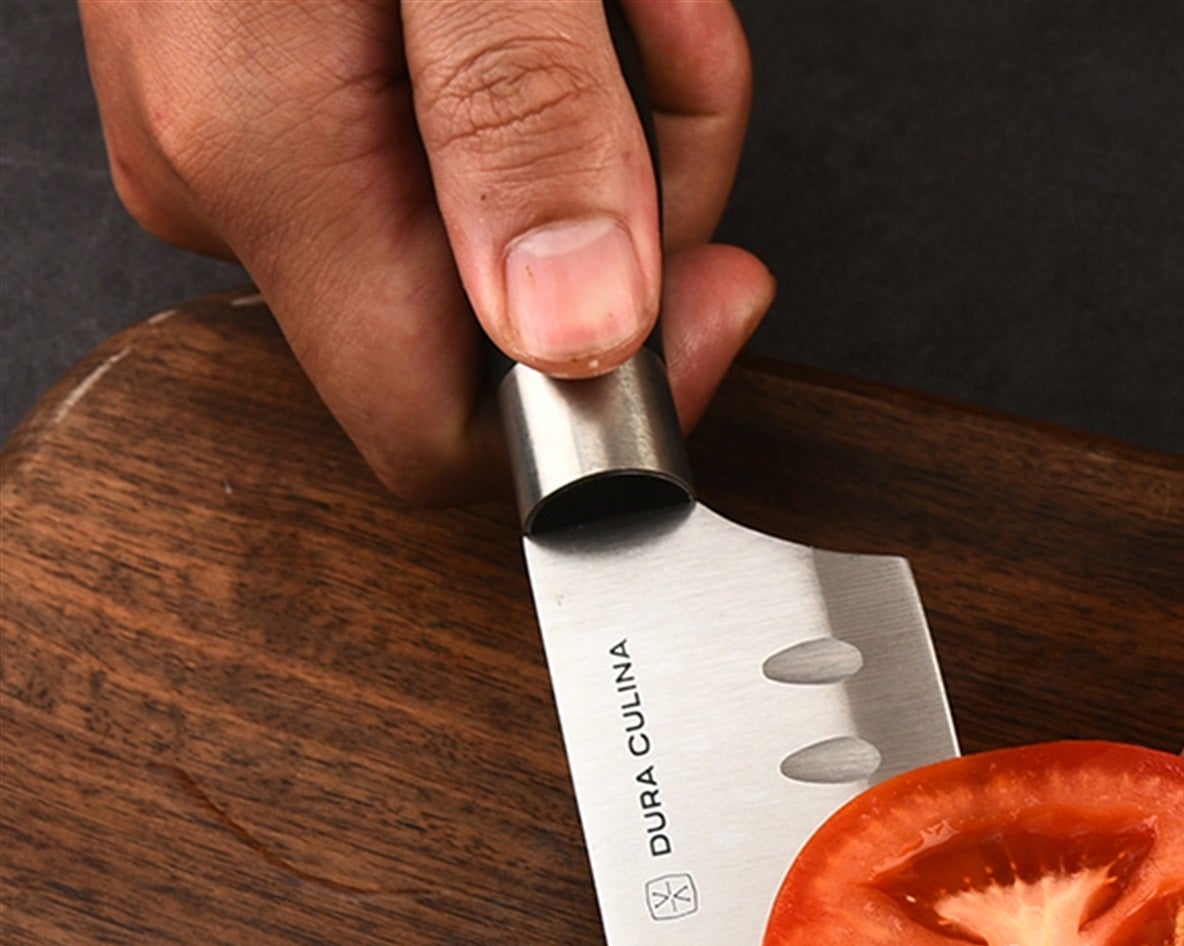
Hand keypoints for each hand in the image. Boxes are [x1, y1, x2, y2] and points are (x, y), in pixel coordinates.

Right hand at [81, 0, 773, 500]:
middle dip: (638, 196)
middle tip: (675, 40)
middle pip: (500, 319)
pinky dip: (554, 65)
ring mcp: (246, 125)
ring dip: (614, 112)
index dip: (606, 396)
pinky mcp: (274, 77)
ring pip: (496, 224)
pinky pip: (450, 137)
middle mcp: (234, 172)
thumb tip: (579, 328)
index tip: (718, 288)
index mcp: (268, 161)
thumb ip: (526, 116)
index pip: (443, 435)